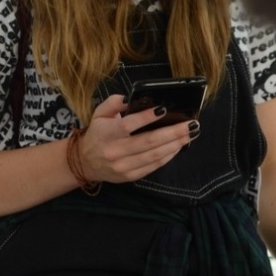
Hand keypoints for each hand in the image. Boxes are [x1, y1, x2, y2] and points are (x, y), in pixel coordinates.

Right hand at [74, 94, 196, 184]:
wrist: (85, 162)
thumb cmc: (97, 134)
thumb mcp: (99, 114)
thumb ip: (114, 103)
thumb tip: (131, 98)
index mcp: (107, 133)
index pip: (129, 125)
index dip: (147, 117)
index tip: (164, 109)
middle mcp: (115, 151)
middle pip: (149, 141)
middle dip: (173, 132)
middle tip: (191, 124)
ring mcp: (123, 166)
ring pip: (155, 155)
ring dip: (176, 144)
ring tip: (190, 134)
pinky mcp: (130, 176)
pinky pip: (153, 166)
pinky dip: (168, 156)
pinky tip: (178, 147)